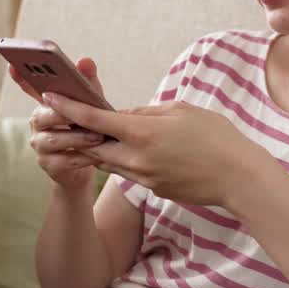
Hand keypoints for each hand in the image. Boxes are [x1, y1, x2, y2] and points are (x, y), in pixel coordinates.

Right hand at [11, 58, 106, 189]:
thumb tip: (85, 61)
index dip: (20, 78)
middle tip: (85, 114)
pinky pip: (62, 160)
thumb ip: (88, 84)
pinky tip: (95, 155)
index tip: (13, 66)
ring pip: (53, 139)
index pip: (29, 87)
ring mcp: (39, 144)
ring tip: (98, 136)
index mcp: (45, 103)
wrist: (90, 161)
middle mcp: (37, 122)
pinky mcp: (48, 164)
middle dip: (64, 114)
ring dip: (76, 138)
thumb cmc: (88, 126)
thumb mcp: (92, 104)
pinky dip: (81, 157)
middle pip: (42, 116)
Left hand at [39, 94, 277, 207]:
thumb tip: (125, 116)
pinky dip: (116, 160)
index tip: (49, 98)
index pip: (94, 119)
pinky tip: (120, 150)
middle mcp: (136, 158)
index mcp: (143, 133)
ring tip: (81, 134)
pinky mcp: (151, 189)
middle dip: (73, 132)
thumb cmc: (216, 137)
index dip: (69, 108)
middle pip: (90, 145)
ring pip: (104, 162)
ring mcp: (143, 177)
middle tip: (58, 118)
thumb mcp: (182, 111)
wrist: (238, 178)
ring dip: (92, 148)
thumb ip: (148, 112)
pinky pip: (125, 172)